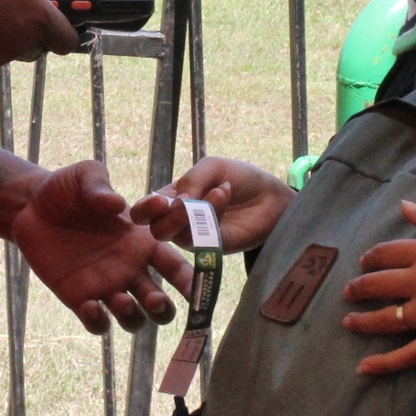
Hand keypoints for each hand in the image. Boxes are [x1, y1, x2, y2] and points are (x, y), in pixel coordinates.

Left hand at [11, 160, 194, 333]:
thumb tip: (116, 204)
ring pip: (133, 319)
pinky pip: (98, 323)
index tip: (197, 289)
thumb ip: (101, 187)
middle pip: (160, 303)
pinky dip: (99, 322)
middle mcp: (129, 268)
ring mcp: (105, 286)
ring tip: (121, 301)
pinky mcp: (78, 298)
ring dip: (134, 317)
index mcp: (141, 241)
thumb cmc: (67, 188)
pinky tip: (90, 305)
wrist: (30, 206)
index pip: (174, 265)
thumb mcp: (86, 176)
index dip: (190, 279)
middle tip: (154, 299)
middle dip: (164, 309)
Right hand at [130, 156, 295, 254]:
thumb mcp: (211, 167)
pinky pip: (202, 238)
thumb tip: (176, 202)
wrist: (271, 195)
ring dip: (193, 212)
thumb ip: (191, 180)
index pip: (145, 210)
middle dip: (166, 216)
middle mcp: (179, 221)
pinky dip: (212, 213)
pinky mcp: (214, 248)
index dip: (144, 208)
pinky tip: (223, 195)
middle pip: (155, 229)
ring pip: (177, 234)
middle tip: (182, 202)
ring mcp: (196, 237)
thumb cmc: (239, 178)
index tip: (158, 201)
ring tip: (219, 191)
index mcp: (172, 199)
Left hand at [341, 201, 415, 375]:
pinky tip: (363, 368)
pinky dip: (384, 363)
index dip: (370, 257)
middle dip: (358, 288)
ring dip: (361, 321)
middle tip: (348, 291)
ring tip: (348, 321)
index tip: (364, 261)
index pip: (386, 252)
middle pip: (378, 284)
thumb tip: (403, 205)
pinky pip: (408, 355)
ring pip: (386, 320)